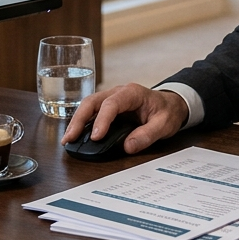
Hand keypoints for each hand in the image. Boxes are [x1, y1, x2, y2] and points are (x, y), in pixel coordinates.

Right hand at [60, 83, 189, 154]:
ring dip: (76, 121)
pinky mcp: (107, 107)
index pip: (112, 104)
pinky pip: (91, 112)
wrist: (170, 105)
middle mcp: (118, 92)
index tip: (95, 137)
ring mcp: (111, 98)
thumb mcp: (164, 125)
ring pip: (88, 106)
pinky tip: (75, 135)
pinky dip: (81, 123)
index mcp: (132, 93)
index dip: (102, 120)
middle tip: (70, 138)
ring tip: (67, 139)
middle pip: (92, 101)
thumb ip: (147, 135)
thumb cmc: (167, 112)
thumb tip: (127, 146)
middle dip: (79, 119)